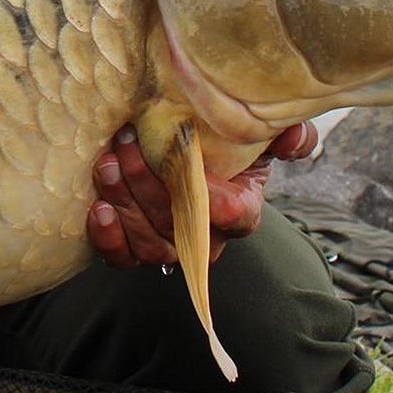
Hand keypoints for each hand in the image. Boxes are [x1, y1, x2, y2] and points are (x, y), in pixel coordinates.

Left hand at [85, 120, 317, 269]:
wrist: (180, 151)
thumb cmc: (222, 144)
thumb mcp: (258, 134)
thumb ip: (287, 134)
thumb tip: (293, 137)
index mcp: (240, 208)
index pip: (236, 216)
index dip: (218, 201)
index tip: (198, 170)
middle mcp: (205, 236)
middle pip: (179, 226)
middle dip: (149, 184)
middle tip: (127, 142)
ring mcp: (169, 245)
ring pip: (149, 242)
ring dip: (125, 202)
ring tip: (108, 164)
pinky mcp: (134, 247)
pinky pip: (122, 258)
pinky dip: (108, 237)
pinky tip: (99, 207)